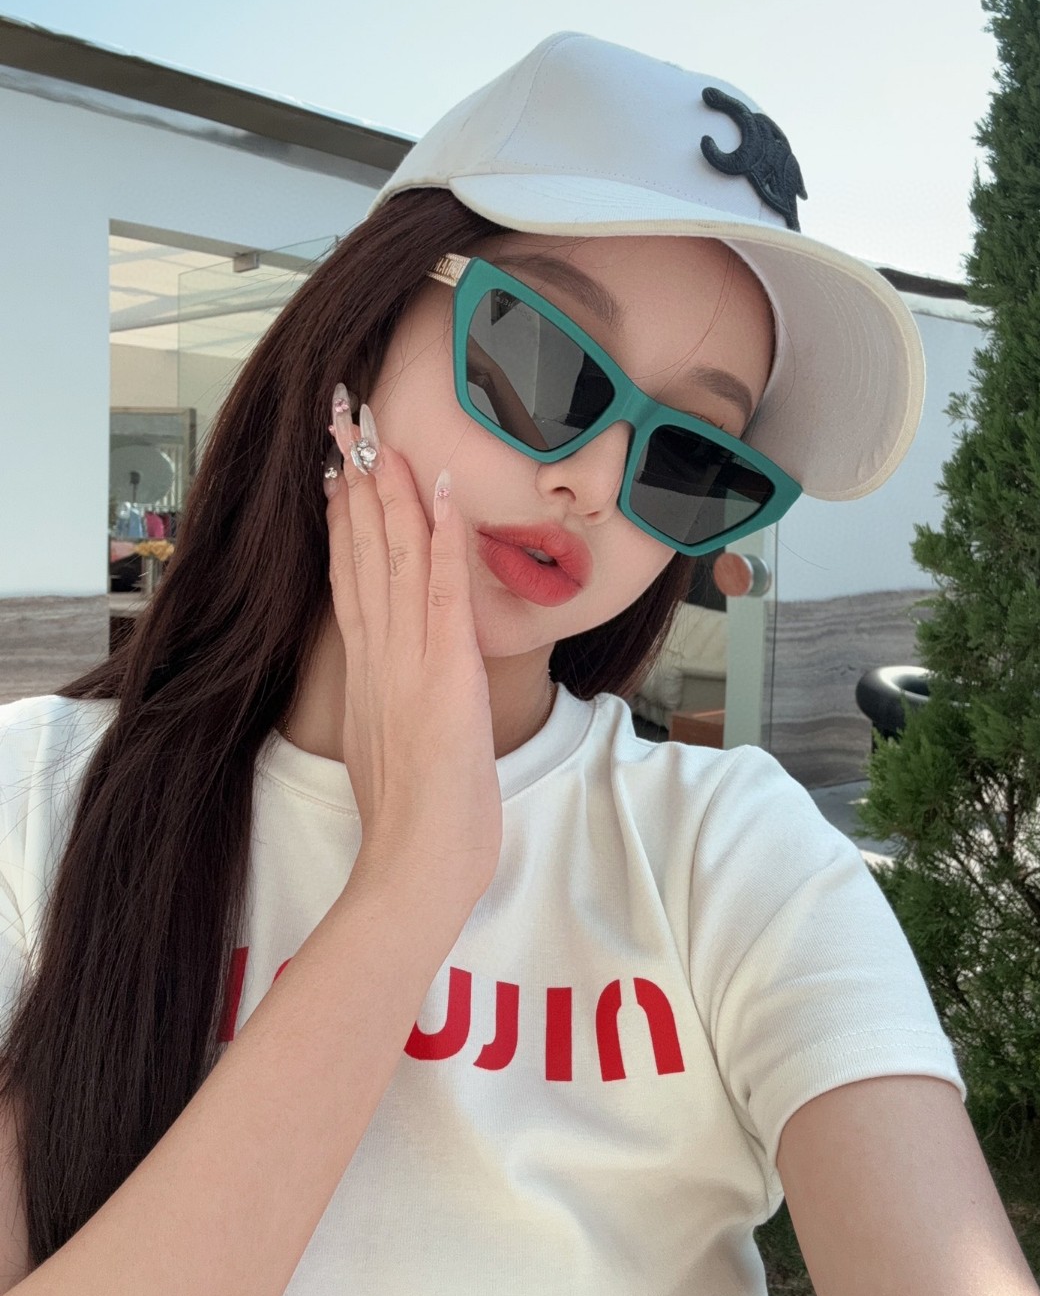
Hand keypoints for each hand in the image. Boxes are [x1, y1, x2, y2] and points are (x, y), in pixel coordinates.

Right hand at [324, 386, 502, 918]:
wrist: (413, 867)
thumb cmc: (410, 824)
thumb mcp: (388, 749)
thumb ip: (388, 706)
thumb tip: (393, 690)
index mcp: (368, 672)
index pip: (352, 581)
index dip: (344, 525)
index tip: (337, 477)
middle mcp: (380, 655)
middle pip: (365, 555)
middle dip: (357, 487)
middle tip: (347, 428)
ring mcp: (409, 661)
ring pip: (398, 560)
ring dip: (391, 494)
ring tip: (381, 439)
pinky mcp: (446, 673)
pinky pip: (445, 592)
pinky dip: (443, 538)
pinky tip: (439, 490)